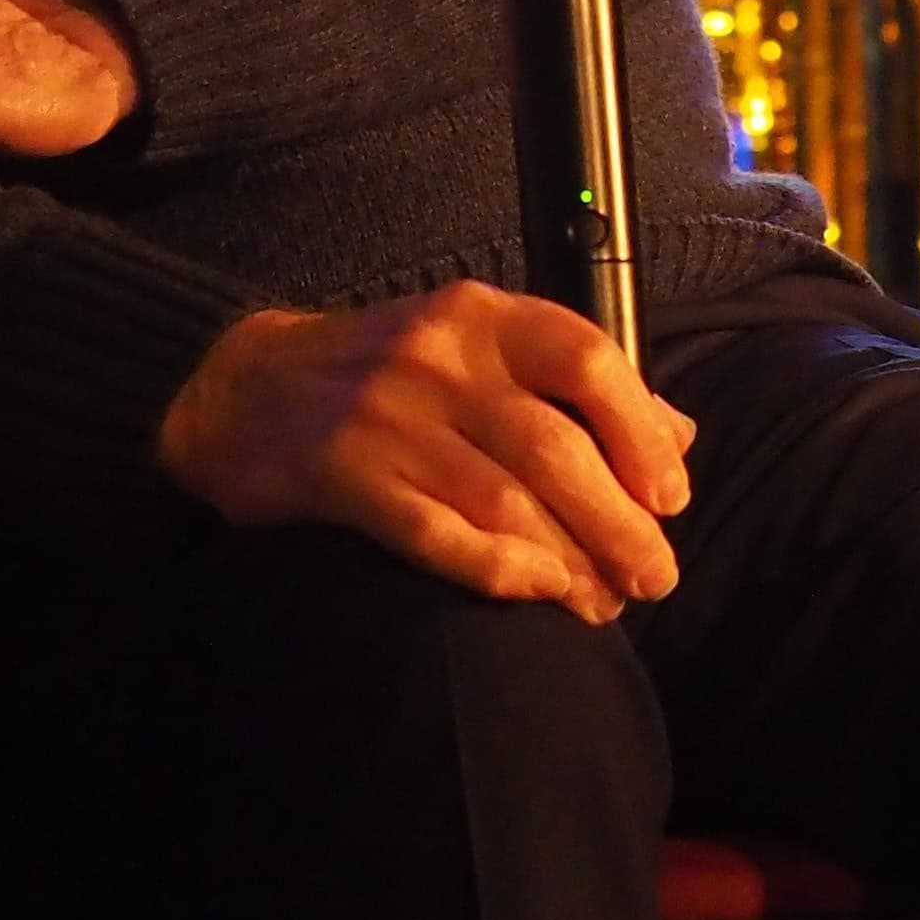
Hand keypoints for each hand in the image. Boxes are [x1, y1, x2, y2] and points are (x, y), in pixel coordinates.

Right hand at [154, 286, 697, 624]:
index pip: (586, 359)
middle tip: (657, 577)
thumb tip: (679, 436)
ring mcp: (387, 416)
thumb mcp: (478, 350)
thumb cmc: (385, 373)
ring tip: (607, 603)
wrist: (241, 388)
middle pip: (553, 444)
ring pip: (503, 497)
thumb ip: (574, 386)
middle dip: (618, 520)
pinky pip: (434, 532)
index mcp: (481, 316)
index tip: (672, 497)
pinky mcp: (342, 475)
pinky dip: (496, 569)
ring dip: (568, 560)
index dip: (639, 431)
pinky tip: (536, 594)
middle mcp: (438, 357)